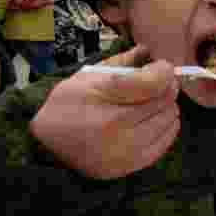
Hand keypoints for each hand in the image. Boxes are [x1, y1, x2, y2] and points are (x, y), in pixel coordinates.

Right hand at [29, 45, 180, 179]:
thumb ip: (121, 62)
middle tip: (161, 83)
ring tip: (156, 102)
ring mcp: (125, 150)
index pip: (154, 82)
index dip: (164, 71)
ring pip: (168, 121)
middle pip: (164, 101)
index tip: (163, 67)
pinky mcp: (130, 166)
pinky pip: (164, 143)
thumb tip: (148, 49)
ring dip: (168, 107)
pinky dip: (166, 128)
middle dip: (167, 87)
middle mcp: (117, 126)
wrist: (47, 143)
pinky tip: (156, 120)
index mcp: (105, 98)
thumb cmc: (68, 104)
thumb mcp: (87, 75)